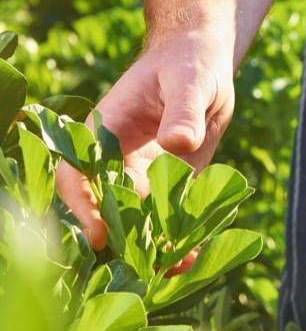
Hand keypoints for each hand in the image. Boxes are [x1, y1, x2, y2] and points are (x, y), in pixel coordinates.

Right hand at [56, 30, 234, 249]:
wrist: (204, 64)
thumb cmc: (188, 65)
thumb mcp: (188, 81)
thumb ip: (182, 111)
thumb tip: (176, 142)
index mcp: (105, 132)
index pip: (77, 175)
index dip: (83, 206)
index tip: (101, 233)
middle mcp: (119, 159)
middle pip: (108, 208)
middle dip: (123, 238)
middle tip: (145, 266)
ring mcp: (146, 175)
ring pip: (140, 218)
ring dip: (153, 245)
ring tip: (175, 266)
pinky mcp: (175, 183)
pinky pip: (171, 216)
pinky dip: (179, 237)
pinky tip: (192, 256)